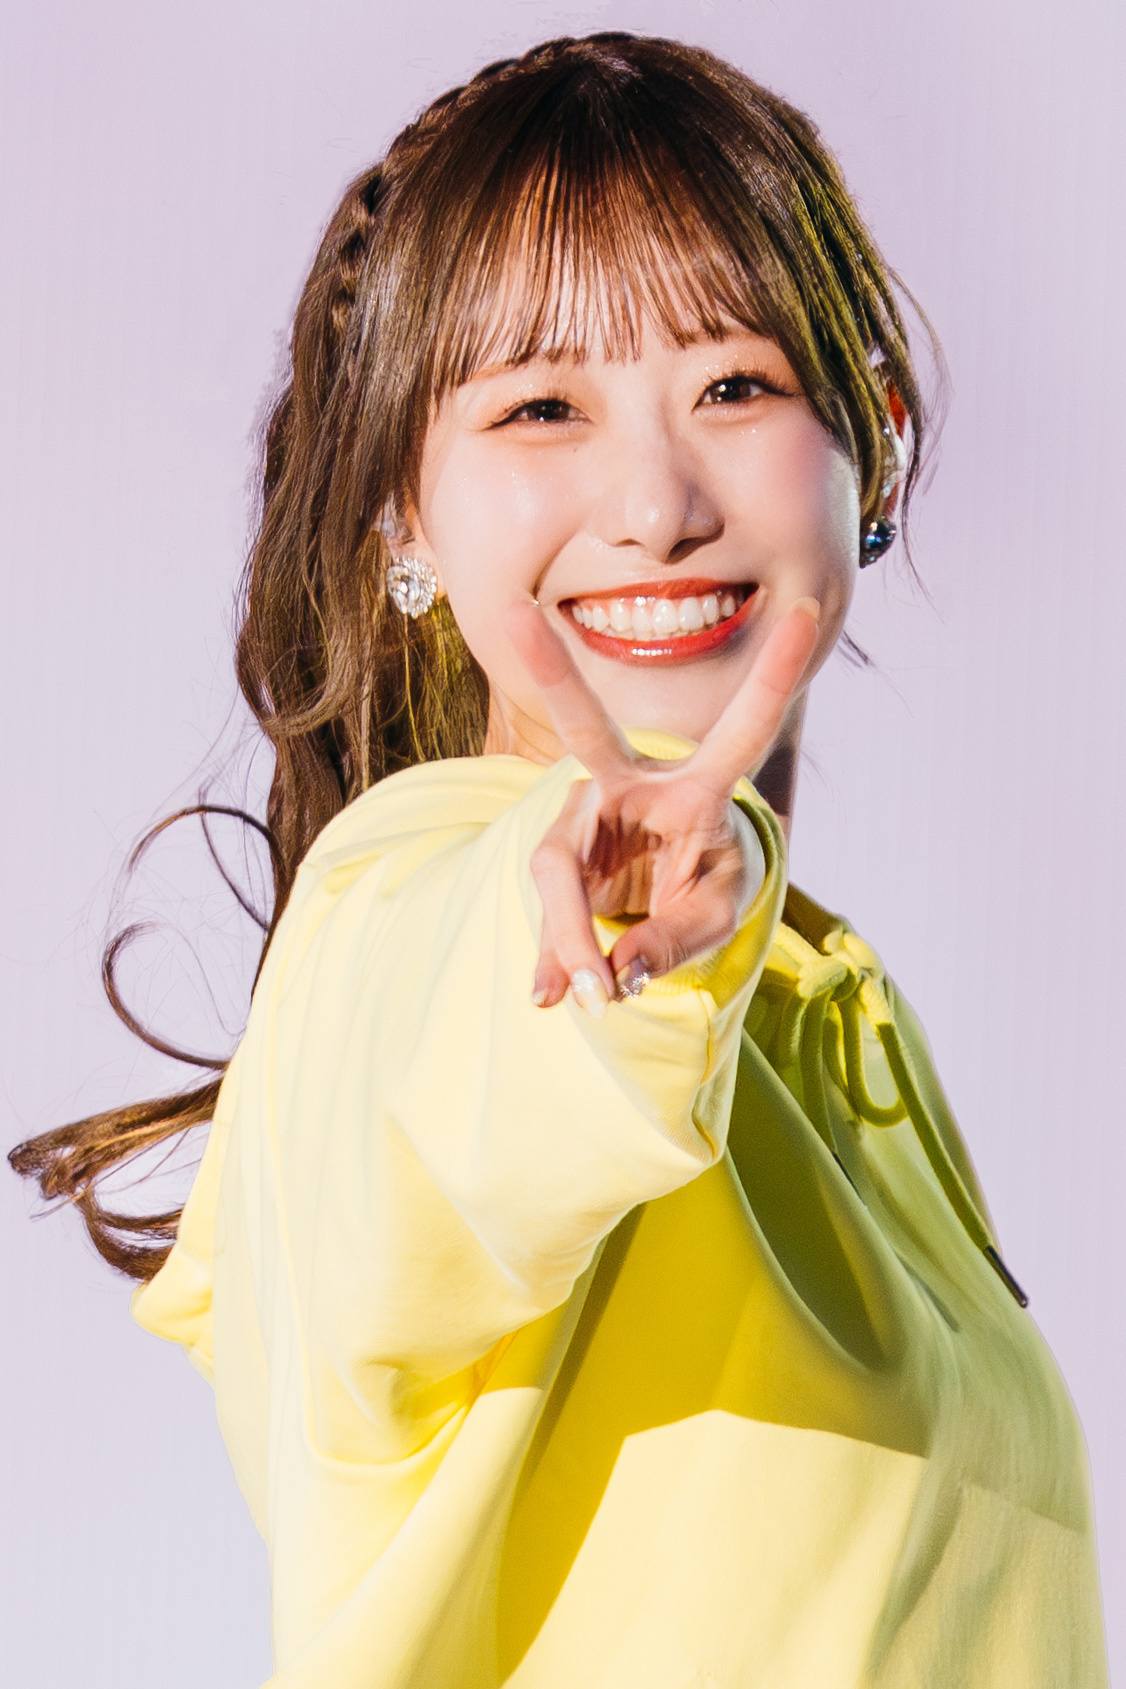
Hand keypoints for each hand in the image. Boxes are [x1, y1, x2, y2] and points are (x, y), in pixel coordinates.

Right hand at [504, 597, 820, 1015]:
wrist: (663, 905)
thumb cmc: (709, 889)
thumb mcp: (717, 917)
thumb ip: (674, 939)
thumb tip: (616, 973)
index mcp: (699, 786)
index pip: (743, 728)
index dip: (773, 673)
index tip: (806, 609)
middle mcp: (630, 784)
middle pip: (585, 728)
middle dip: (552, 672)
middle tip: (515, 614)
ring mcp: (585, 819)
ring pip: (556, 865)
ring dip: (570, 935)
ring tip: (593, 997)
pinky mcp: (557, 860)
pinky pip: (547, 908)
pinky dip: (555, 958)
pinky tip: (550, 994)